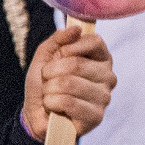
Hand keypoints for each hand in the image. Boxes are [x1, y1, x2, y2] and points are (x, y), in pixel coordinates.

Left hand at [22, 23, 113, 141]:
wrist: (35, 115)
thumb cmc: (44, 85)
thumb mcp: (46, 57)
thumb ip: (58, 40)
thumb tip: (75, 28)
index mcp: (101, 60)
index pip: (95, 42)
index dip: (71, 47)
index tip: (61, 55)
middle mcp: (108, 77)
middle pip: (76, 63)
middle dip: (51, 72)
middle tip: (48, 81)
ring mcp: (104, 97)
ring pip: (69, 84)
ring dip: (49, 90)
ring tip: (51, 95)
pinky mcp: (96, 116)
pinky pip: (68, 102)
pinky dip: (52, 103)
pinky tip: (54, 108)